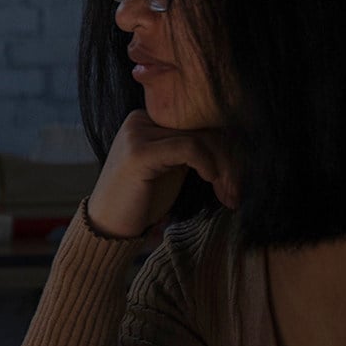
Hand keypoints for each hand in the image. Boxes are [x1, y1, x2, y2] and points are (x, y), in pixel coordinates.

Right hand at [86, 109, 237, 237]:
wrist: (108, 227)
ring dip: (224, 167)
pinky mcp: (139, 151)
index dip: (226, 147)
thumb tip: (237, 139)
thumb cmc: (141, 201)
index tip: (237, 178)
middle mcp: (141, 119)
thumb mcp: (171, 167)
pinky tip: (211, 181)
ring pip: (201, 137)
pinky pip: (188, 148)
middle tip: (236, 191)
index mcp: (148, 118)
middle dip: (229, 159)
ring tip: (229, 193)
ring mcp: (137, 133)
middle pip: (203, 126)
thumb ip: (192, 148)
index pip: (199, 120)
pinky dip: (207, 164)